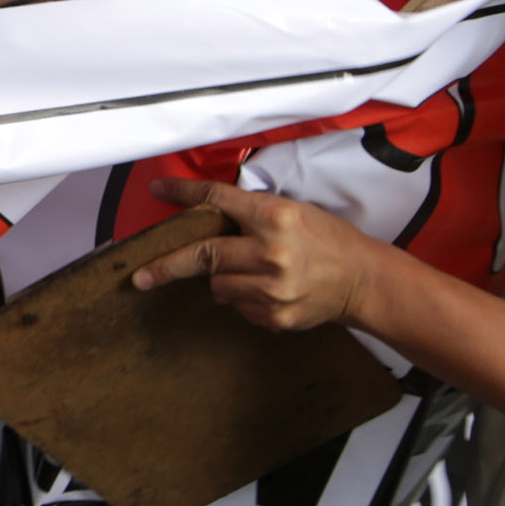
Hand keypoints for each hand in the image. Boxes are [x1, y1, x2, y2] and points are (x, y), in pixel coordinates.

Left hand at [128, 176, 383, 331]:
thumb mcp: (293, 211)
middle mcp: (271, 252)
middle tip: (142, 275)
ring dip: (223, 279)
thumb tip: (205, 215)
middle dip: (167, 266)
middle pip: (202, 256)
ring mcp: (272, 288)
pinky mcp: (275, 315)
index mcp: (275, 217)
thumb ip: (251, 214)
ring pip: (218, 286)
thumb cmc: (328, 240)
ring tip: (252, 272)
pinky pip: (239, 307)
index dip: (182, 194)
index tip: (159, 190)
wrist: (362, 280)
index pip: (217, 201)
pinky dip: (244, 299)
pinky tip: (269, 290)